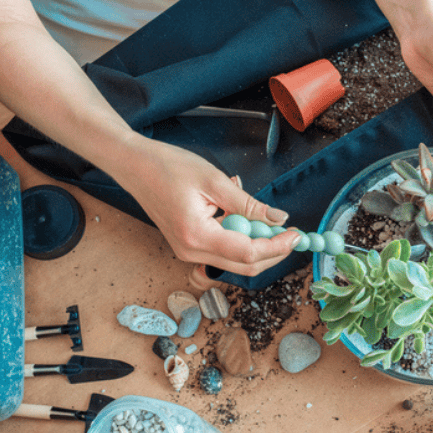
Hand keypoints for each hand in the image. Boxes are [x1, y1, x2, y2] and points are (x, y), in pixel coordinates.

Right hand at [113, 136, 298, 275]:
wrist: (134, 166)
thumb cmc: (168, 167)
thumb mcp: (215, 181)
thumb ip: (249, 205)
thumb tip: (278, 219)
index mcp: (196, 236)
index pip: (248, 253)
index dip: (277, 247)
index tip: (297, 235)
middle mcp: (191, 251)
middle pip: (245, 266)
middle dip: (273, 253)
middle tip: (291, 234)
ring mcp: (189, 252)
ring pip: (236, 261)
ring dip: (258, 245)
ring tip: (265, 220)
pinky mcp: (190, 247)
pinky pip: (224, 251)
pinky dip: (241, 239)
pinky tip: (242, 218)